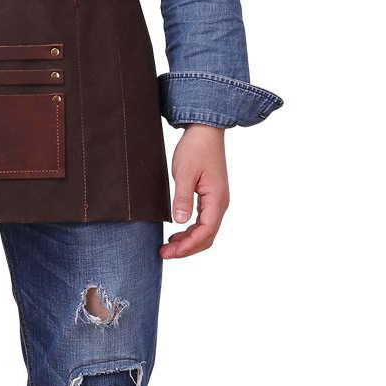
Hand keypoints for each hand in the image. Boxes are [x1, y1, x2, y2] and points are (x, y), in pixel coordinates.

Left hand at [160, 123, 228, 258]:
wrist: (205, 130)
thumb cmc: (195, 148)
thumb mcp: (184, 172)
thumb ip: (182, 198)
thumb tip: (180, 222)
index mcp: (217, 199)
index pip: (205, 232)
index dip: (188, 246)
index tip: (170, 252)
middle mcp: (220, 203)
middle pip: (207, 236)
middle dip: (187, 248)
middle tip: (164, 254)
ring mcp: (216, 200)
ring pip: (205, 230)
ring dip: (188, 240)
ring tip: (168, 247)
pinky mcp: (211, 195)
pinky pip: (203, 220)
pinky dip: (191, 230)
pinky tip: (177, 231)